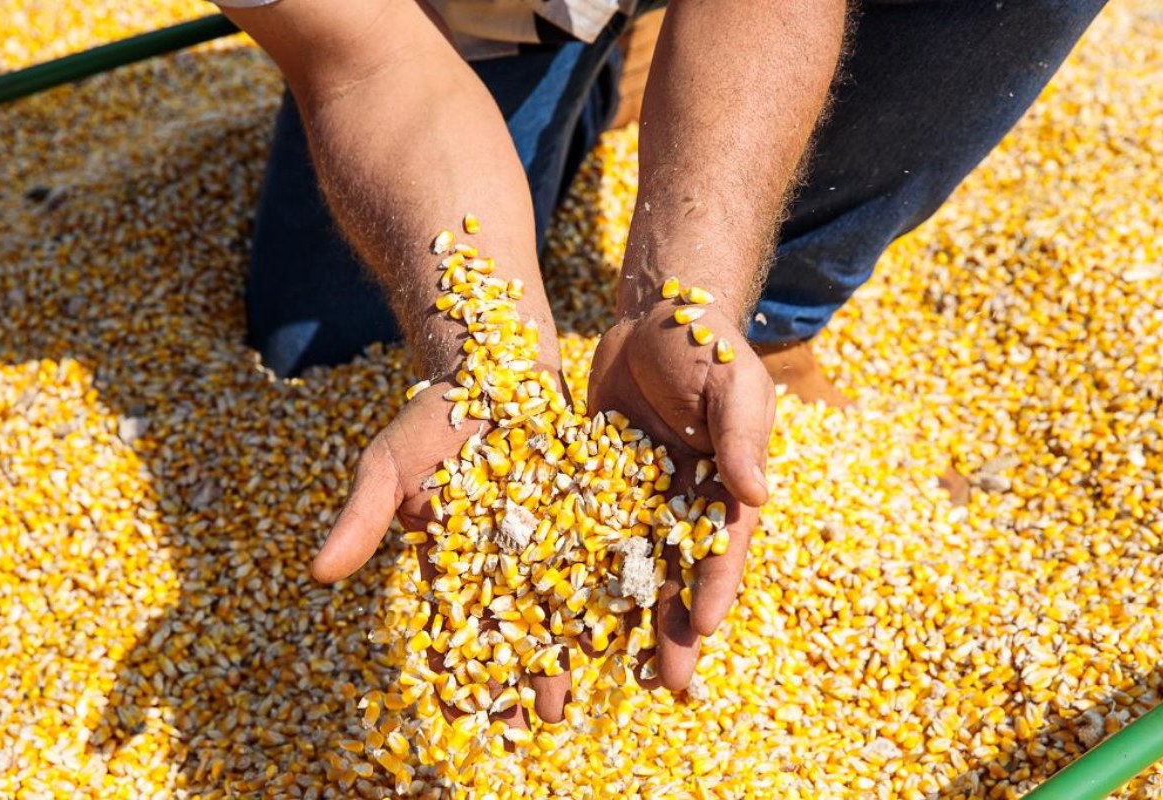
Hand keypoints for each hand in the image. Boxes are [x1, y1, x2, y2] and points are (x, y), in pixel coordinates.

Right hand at [311, 374, 574, 723]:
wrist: (493, 363)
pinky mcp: (590, 510)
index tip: (464, 713)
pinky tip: (621, 628)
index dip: (458, 668)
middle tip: (538, 719)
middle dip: (522, 674)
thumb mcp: (389, 463)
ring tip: (573, 696)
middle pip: (512, 627)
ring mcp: (549, 537)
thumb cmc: (431, 416)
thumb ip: (362, 517)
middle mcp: (502, 558)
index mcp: (454, 559)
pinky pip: (600, 557)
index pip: (452, 624)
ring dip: (565, 651)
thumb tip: (315, 575)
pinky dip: (609, 592)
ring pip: (558, 604)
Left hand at [588, 303, 773, 689]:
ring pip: (629, 567)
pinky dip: (573, 570)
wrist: (652, 316)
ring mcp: (639, 499)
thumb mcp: (731, 384)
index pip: (722, 546)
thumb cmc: (706, 345)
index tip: (700, 627)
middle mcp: (684, 504)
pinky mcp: (597, 485)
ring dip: (623, 617)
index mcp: (725, 487)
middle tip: (668, 685)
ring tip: (609, 667)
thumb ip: (740, 437)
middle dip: (674, 628)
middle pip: (678, 574)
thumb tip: (756, 495)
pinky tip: (554, 610)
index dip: (713, 588)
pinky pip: (584, 533)